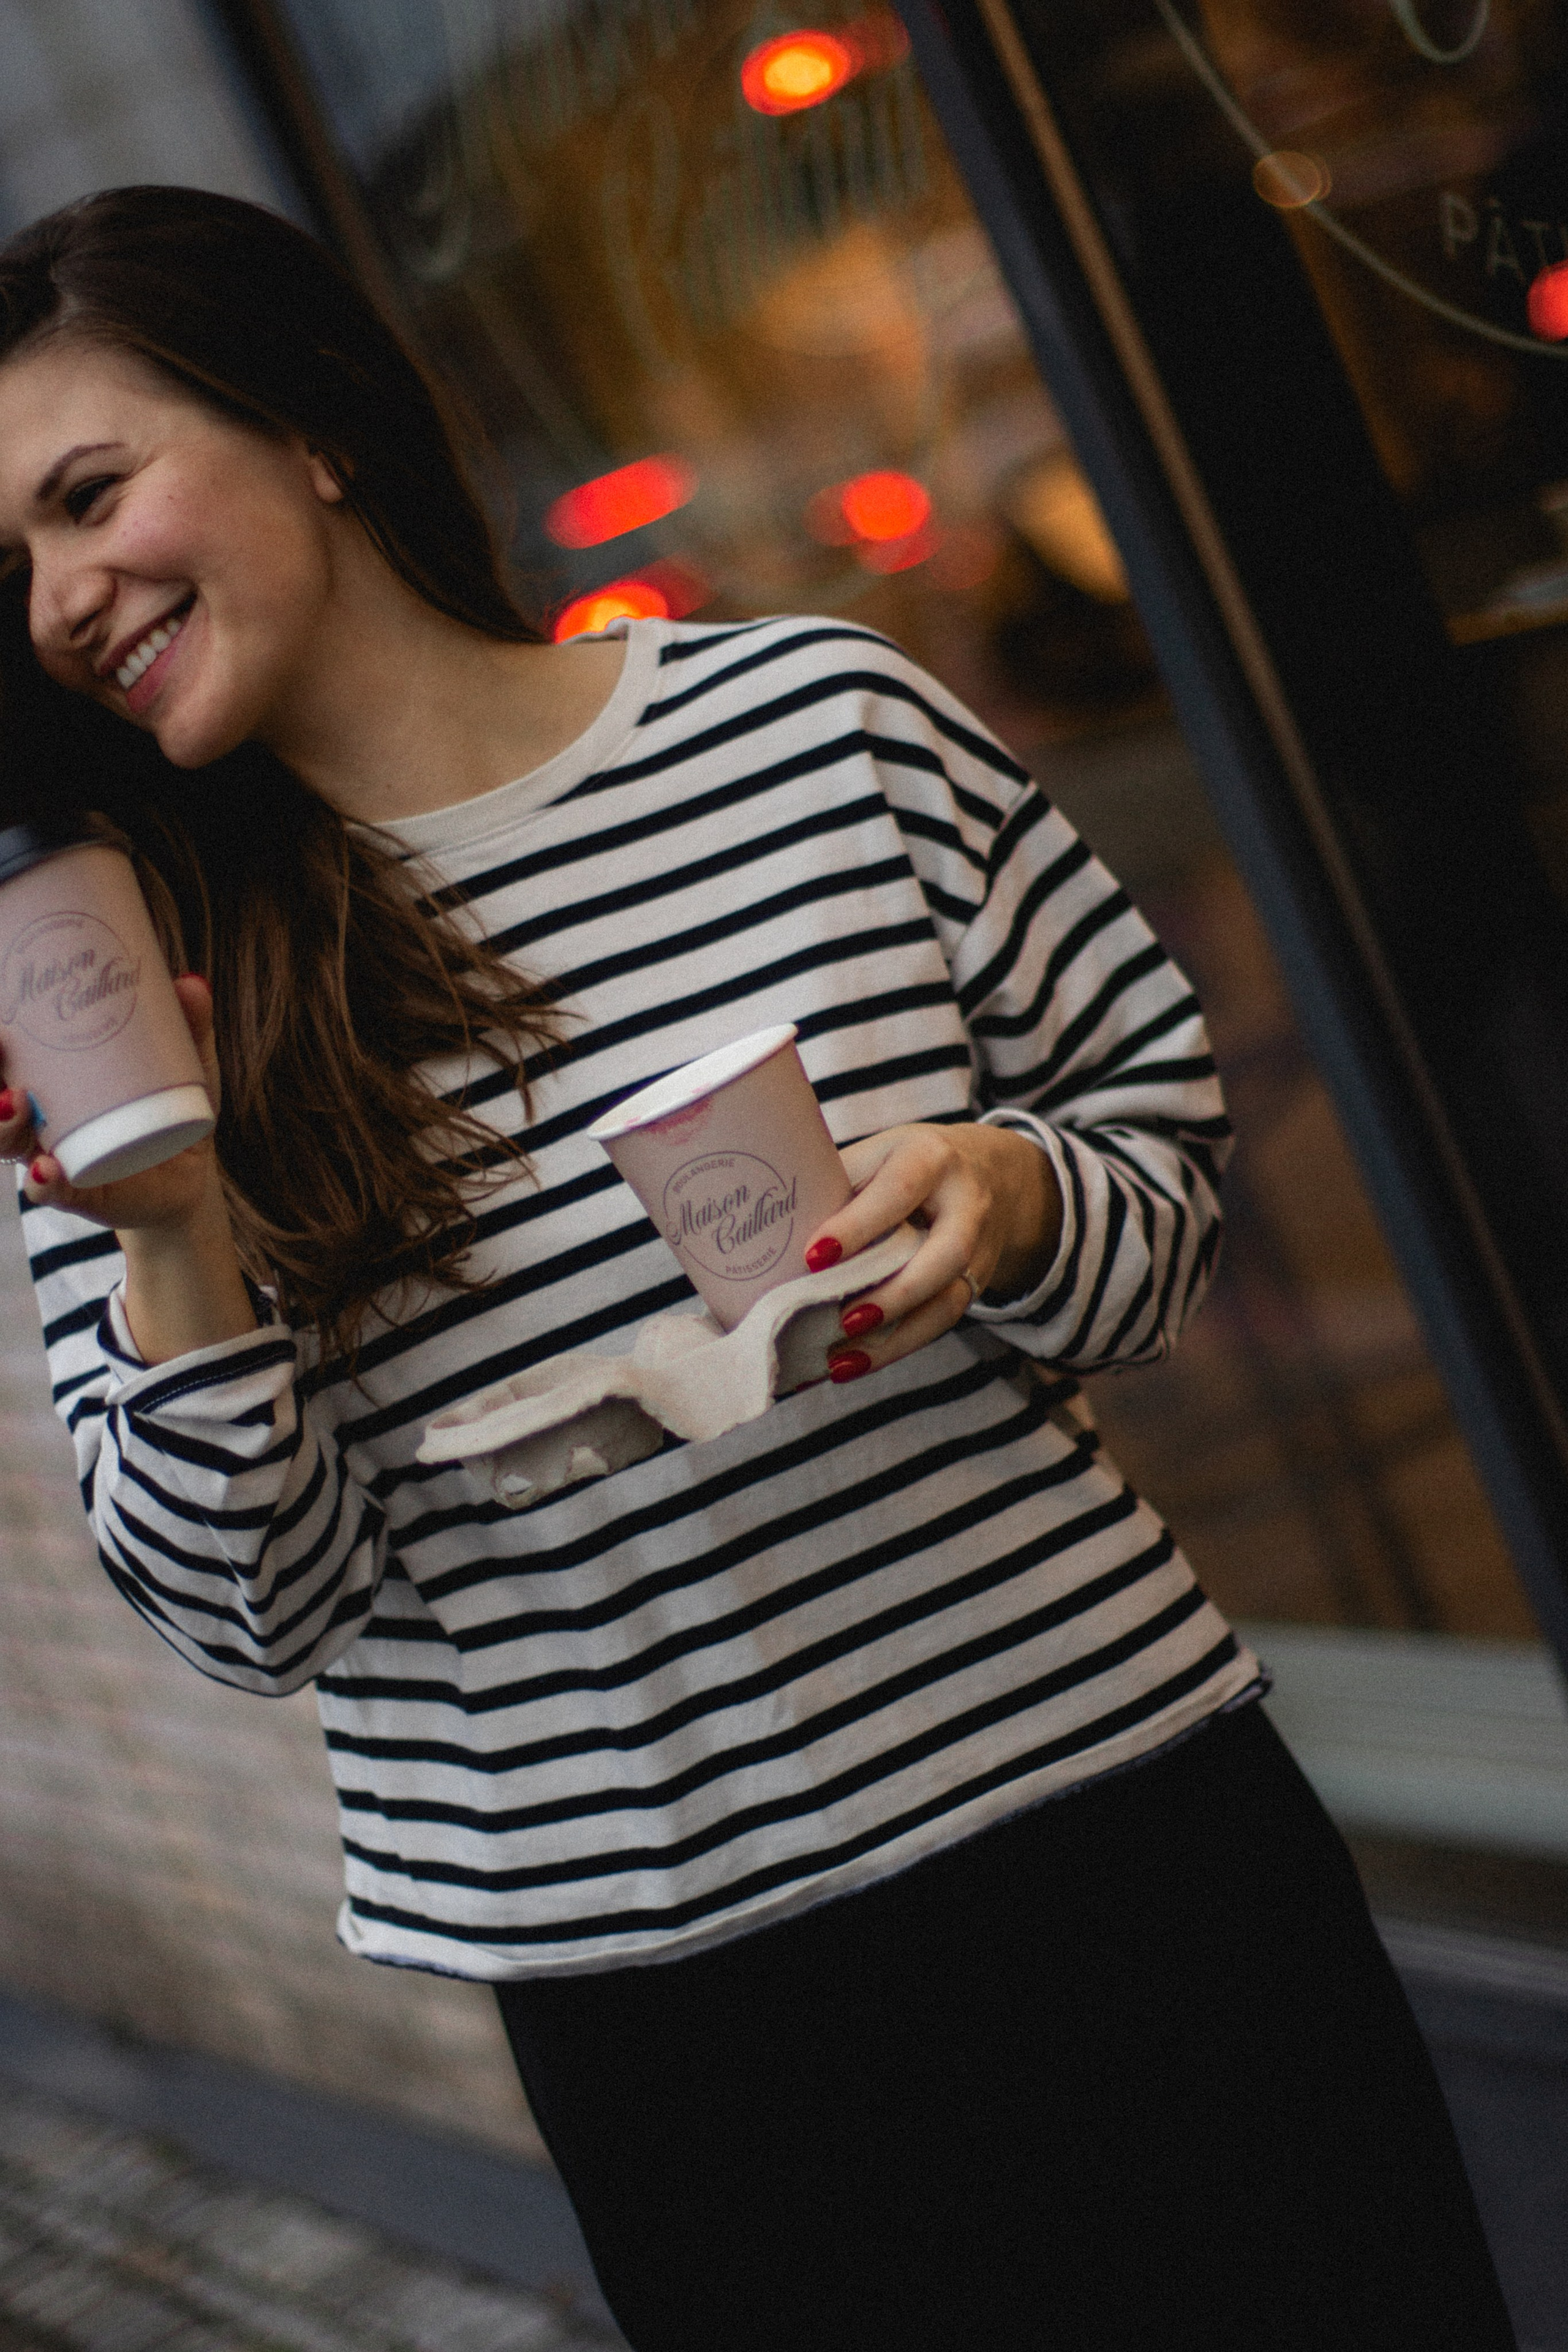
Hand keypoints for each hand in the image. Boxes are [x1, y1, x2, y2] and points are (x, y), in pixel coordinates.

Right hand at [7, 974, 222, 1231]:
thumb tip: (191, 983)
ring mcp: (55, 1158)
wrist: (188, 1179)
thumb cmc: (171, 1111)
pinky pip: (52, 1191)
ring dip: (3, 1124)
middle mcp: (41, 1120)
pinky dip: (45, 1183)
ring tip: (14, 1102)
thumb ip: (189, 1025)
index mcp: (53, 1083)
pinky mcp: (80, 1195)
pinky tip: (47, 1170)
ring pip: (10, 1143)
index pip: (8, 1059)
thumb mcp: (186, 1065)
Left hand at [804, 1122, 1061, 1381]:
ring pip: (948, 1298)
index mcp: (930, 1158)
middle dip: (893, 1292)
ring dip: (894, 1335)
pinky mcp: (977, 1282)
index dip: (857, 1226)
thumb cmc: (909, 1164)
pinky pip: (943, 1320)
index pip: (898, 1191)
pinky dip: (898, 1345)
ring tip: (841, 1360)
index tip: (813, 1257)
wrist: (990, 1174)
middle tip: (842, 1321)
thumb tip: (773, 1232)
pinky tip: (857, 1362)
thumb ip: (838, 1186)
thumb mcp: (877, 1156)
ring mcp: (978, 1247)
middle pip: (945, 1253)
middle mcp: (965, 1203)